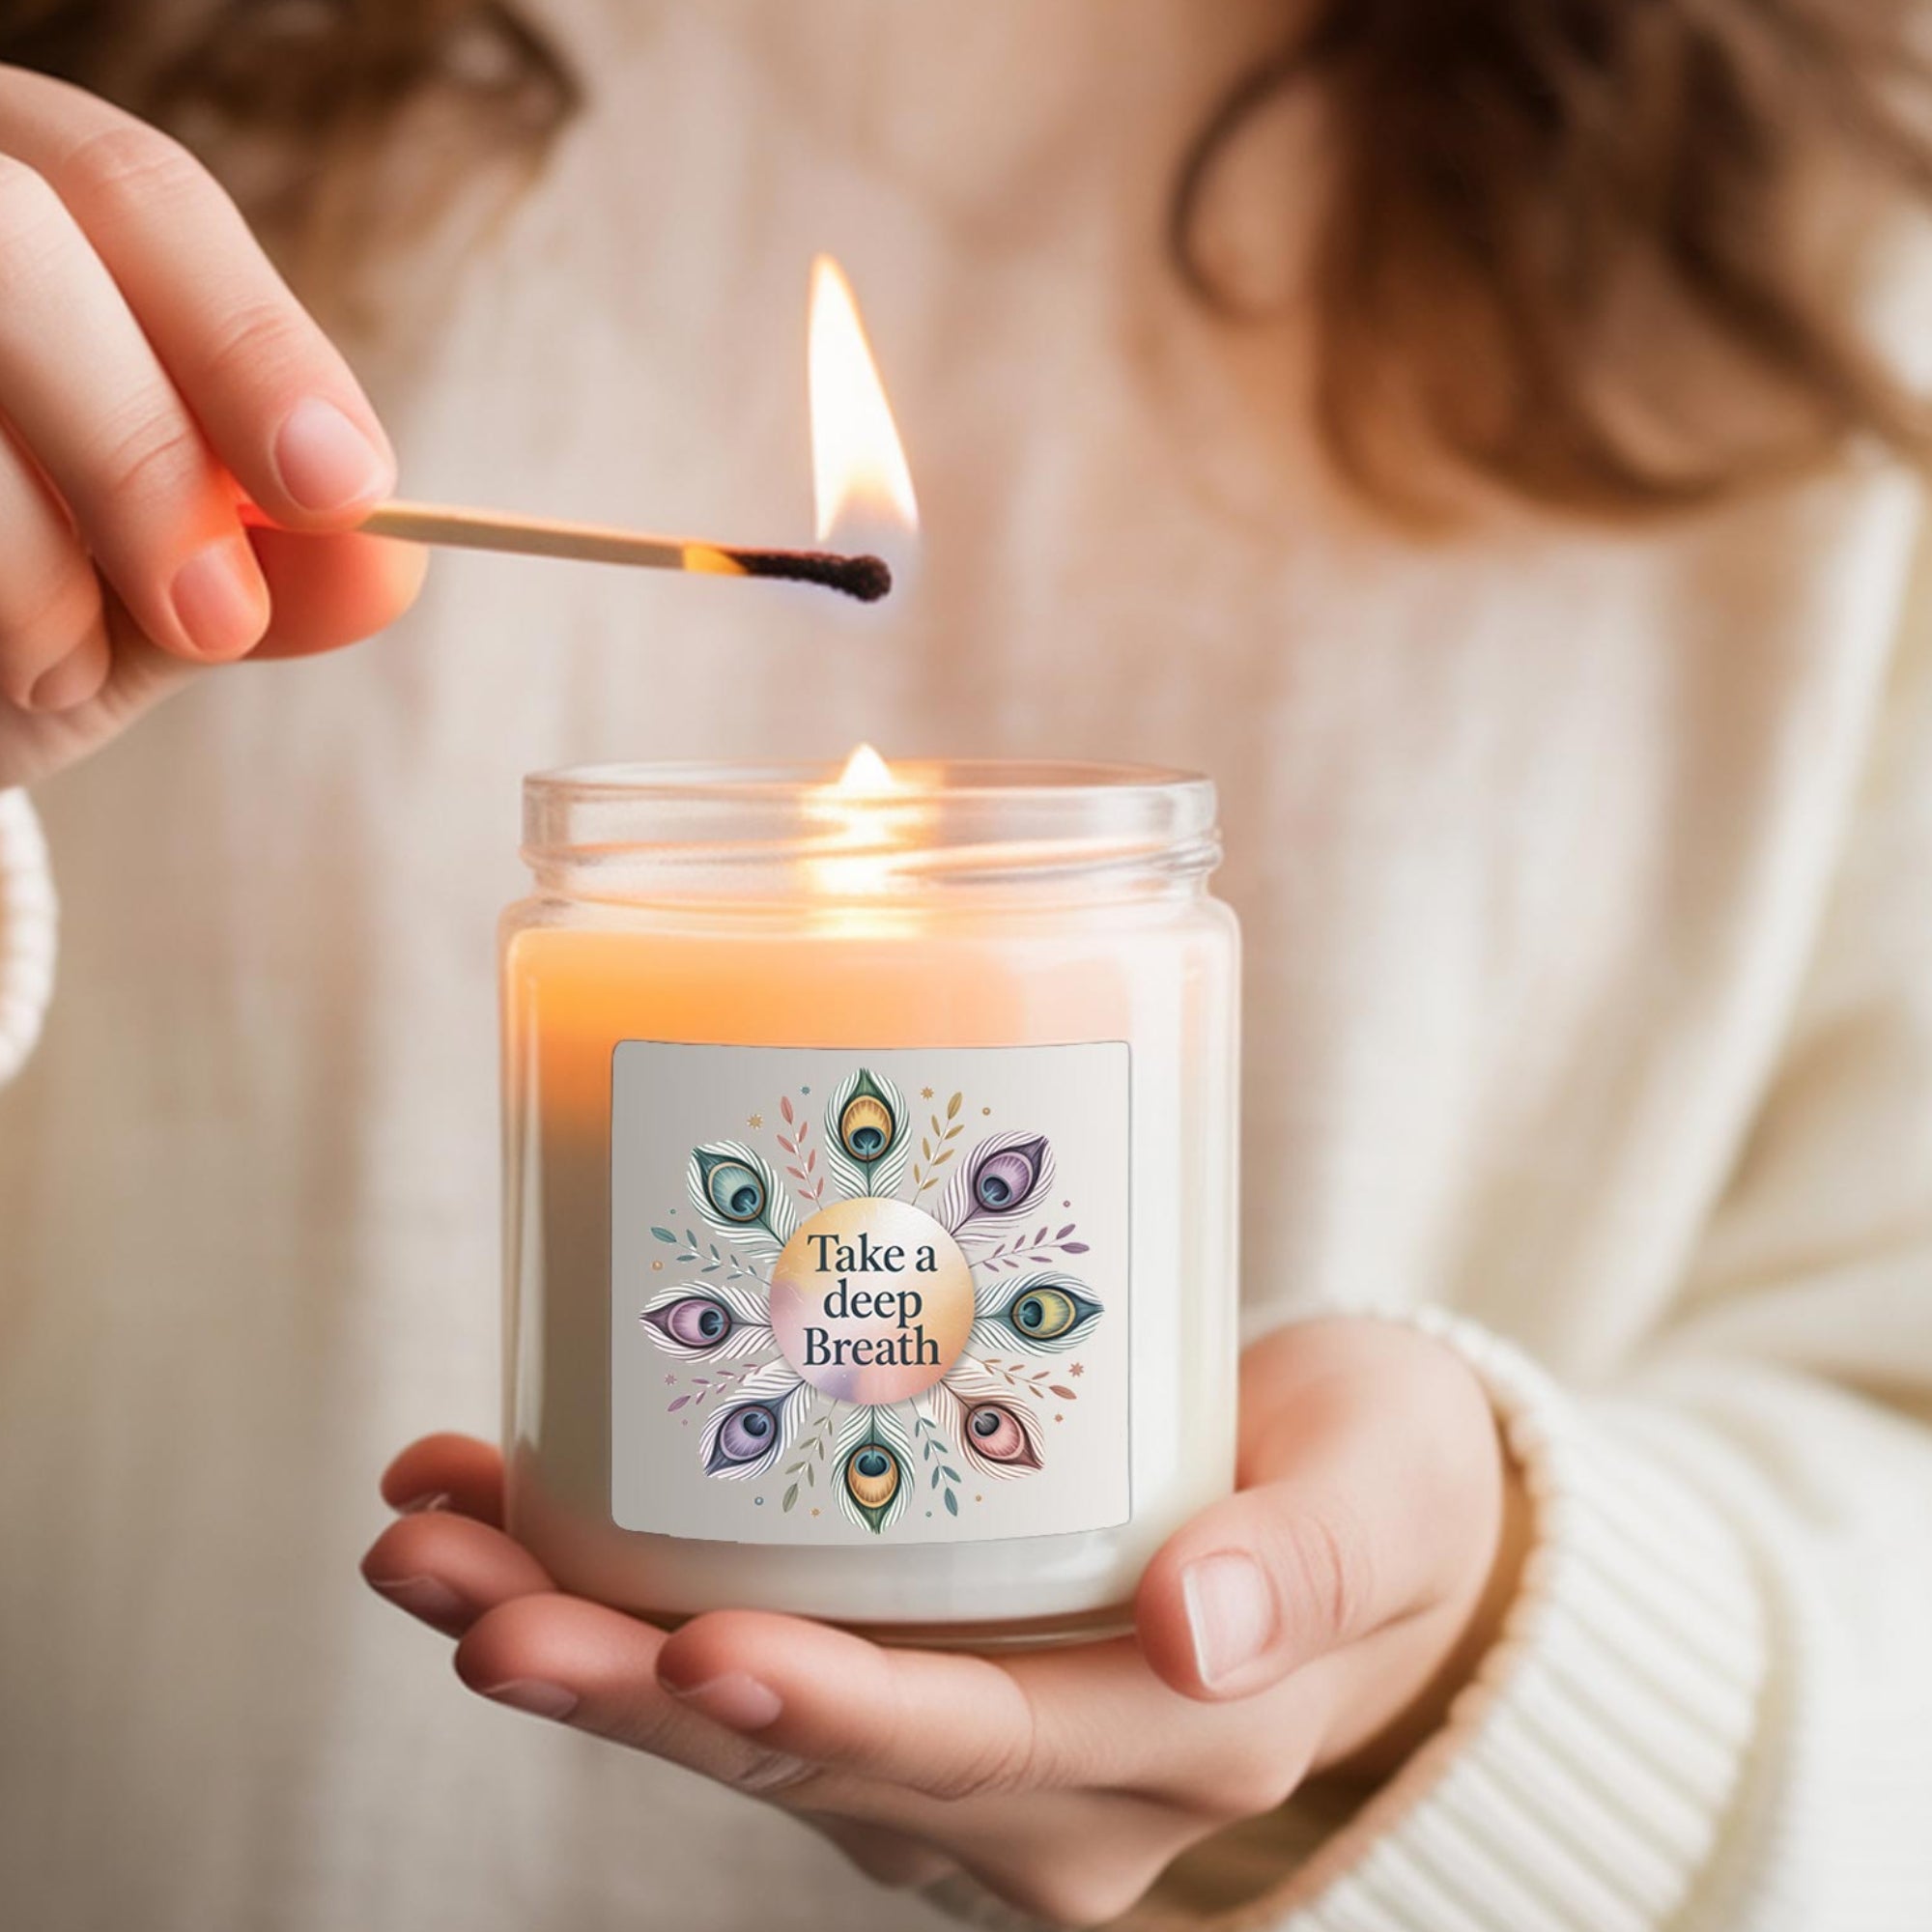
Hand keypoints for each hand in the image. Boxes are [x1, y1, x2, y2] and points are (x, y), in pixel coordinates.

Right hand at [0, 66, 423, 789]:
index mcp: (28, 194)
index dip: (251, 344)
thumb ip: (275, 569)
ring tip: (64, 668)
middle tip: (215, 619)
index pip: (140, 198)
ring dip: (28, 552)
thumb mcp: (168, 594)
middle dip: (143, 449)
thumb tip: (385, 567)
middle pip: (23, 241)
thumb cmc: (35, 613)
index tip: (342, 490)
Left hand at [363, 1320, 1523, 1927]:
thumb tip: (1200, 1623)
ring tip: (424, 1531)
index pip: (970, 1747)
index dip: (829, 1711)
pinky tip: (508, 1493)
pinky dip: (615, 1588)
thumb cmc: (1387, 1479)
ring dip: (572, 1631)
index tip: (693, 1652)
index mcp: (1165, 1744)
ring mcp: (961, 1748)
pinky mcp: (915, 1677)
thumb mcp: (1385, 1490)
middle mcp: (1037, 1789)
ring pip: (743, 1715)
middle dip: (616, 1679)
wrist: (1364, 1504)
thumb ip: (1308, 1561)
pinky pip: (747, 1653)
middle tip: (453, 1587)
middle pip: (805, 1746)